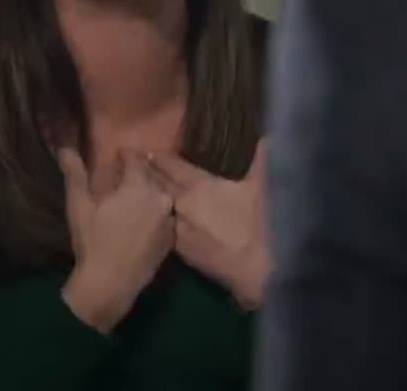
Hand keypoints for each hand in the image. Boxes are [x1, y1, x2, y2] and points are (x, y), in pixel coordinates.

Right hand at [58, 147, 174, 332]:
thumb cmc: (93, 241)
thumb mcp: (79, 206)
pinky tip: (141, 217)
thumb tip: (66, 149)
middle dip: (139, 171)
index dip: (126, 154)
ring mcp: (169, 219)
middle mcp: (161, 198)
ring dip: (148, 191)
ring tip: (133, 193)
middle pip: (152, 176)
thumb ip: (75, 174)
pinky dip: (154, 211)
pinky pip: (164, 215)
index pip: (136, 160)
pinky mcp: (170, 237)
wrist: (111, 283)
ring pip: (160, 196)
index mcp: (140, 186)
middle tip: (126, 171)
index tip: (120, 153)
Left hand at [149, 139, 270, 308]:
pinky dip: (165, 221)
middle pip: (158, 186)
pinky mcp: (182, 254)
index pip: (170, 166)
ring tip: (153, 191)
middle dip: (151, 175)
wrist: (257, 271)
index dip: (159, 156)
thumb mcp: (262, 186)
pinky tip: (170, 220)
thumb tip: (266, 135)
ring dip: (156, 200)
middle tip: (140, 164)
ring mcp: (178, 232)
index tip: (146, 148)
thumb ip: (262, 157)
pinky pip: (168, 230)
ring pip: (161, 210)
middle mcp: (180, 206)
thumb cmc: (260, 223)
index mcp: (197, 186)